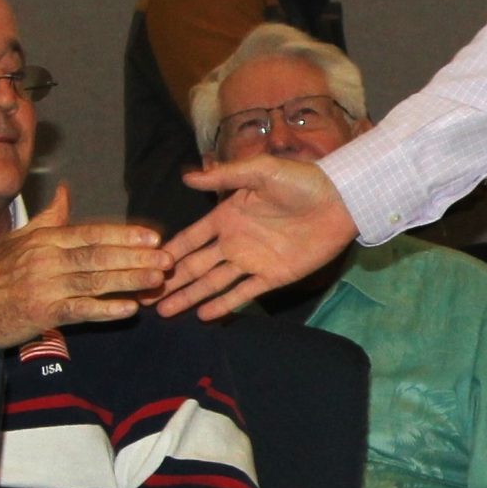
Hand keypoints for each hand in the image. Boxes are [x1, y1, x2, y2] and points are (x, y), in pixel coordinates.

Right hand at [0, 187, 168, 348]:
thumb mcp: (19, 238)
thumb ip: (48, 217)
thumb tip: (65, 191)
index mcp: (44, 239)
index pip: (92, 233)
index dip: (124, 235)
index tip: (153, 237)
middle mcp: (46, 259)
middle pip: (98, 255)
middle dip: (136, 257)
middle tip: (168, 258)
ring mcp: (45, 286)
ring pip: (94, 281)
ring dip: (129, 280)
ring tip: (158, 279)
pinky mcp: (42, 313)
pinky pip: (79, 310)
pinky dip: (105, 309)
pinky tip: (129, 309)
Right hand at [157, 155, 357, 319]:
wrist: (340, 201)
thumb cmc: (301, 180)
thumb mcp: (261, 171)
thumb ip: (226, 176)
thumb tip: (188, 177)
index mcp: (227, 216)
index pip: (190, 239)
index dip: (169, 252)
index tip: (146, 264)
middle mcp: (234, 241)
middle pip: (195, 266)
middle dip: (171, 281)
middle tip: (146, 296)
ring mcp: (252, 261)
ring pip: (213, 283)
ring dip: (189, 297)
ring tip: (165, 311)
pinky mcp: (272, 276)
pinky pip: (243, 293)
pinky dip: (223, 304)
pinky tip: (203, 316)